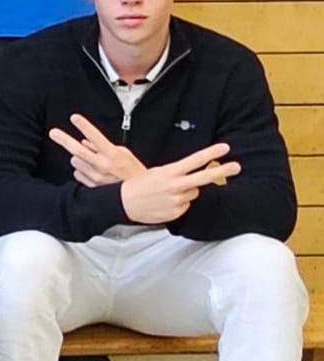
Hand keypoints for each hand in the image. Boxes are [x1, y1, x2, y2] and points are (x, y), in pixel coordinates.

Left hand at [48, 113, 144, 188]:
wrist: (138, 197)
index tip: (74, 117)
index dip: (84, 126)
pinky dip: (82, 171)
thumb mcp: (124, 154)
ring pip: (76, 162)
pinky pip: (78, 174)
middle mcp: (103, 165)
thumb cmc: (134, 174)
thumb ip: (103, 146)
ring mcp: (96, 177)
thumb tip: (86, 141)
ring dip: (80, 159)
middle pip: (78, 151)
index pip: (96, 136)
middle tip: (54, 133)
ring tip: (93, 162)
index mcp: (113, 154)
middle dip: (64, 140)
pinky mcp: (91, 187)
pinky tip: (93, 173)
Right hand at [120, 144, 238, 224]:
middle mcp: (176, 186)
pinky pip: (185, 205)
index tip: (225, 148)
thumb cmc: (138, 186)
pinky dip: (179, 204)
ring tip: (168, 193)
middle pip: (204, 177)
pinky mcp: (177, 212)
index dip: (211, 153)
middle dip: (222, 171)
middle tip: (236, 166)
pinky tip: (165, 202)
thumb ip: (177, 174)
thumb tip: (192, 176)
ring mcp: (177, 200)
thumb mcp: (156, 173)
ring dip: (186, 192)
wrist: (123, 203)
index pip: (195, 160)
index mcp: (170, 173)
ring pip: (193, 193)